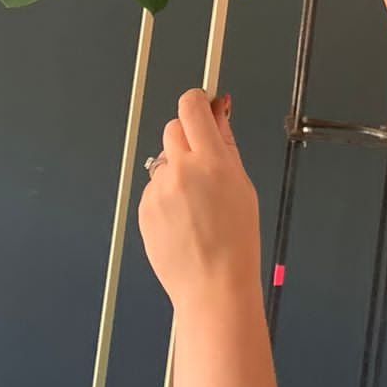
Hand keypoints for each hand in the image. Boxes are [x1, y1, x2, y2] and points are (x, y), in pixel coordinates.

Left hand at [139, 90, 260, 307]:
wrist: (213, 285)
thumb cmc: (236, 239)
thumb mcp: (242, 185)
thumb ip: (226, 144)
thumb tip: (218, 111)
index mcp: (211, 161)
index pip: (191, 107)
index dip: (197, 101)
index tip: (203, 106)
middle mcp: (180, 170)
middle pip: (173, 128)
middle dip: (187, 137)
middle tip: (204, 163)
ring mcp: (158, 190)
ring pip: (164, 161)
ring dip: (177, 170)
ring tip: (195, 204)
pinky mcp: (144, 208)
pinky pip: (154, 188)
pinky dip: (166, 196)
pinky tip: (182, 220)